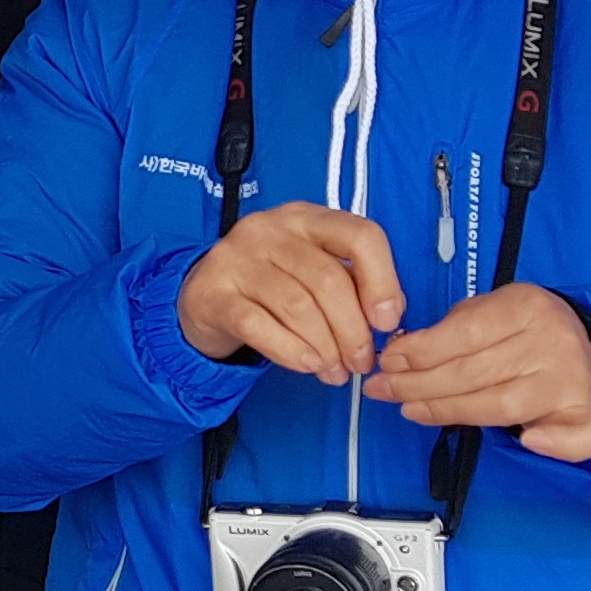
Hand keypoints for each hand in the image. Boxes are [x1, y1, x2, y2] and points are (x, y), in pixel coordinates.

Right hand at [178, 204, 407, 380]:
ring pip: (297, 306)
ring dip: (325, 348)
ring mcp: (235, 259)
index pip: (360, 235)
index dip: (383, 281)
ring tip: (334, 372)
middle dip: (353, 330)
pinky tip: (307, 365)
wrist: (203, 296)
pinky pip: (259, 326)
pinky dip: (291, 351)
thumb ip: (351, 283)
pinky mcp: (212, 293)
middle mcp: (269, 229)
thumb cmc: (270, 285)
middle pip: (328, 280)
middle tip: (360, 362)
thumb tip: (387, 317)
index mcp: (306, 218)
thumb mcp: (312, 270)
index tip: (387, 321)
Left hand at [366, 282, 590, 461]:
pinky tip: (531, 442)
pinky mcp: (580, 412)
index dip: (421, 352)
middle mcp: (550, 343)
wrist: (582, 338)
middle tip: (383, 389)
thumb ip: (448, 330)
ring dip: (448, 411)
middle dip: (419, 384)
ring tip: (410, 409)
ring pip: (502, 405)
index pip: (466, 334)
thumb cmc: (517, 327)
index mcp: (525, 307)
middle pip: (475, 372)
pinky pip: (582, 433)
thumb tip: (400, 356)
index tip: (389, 361)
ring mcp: (568, 381)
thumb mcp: (485, 309)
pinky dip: (561, 442)